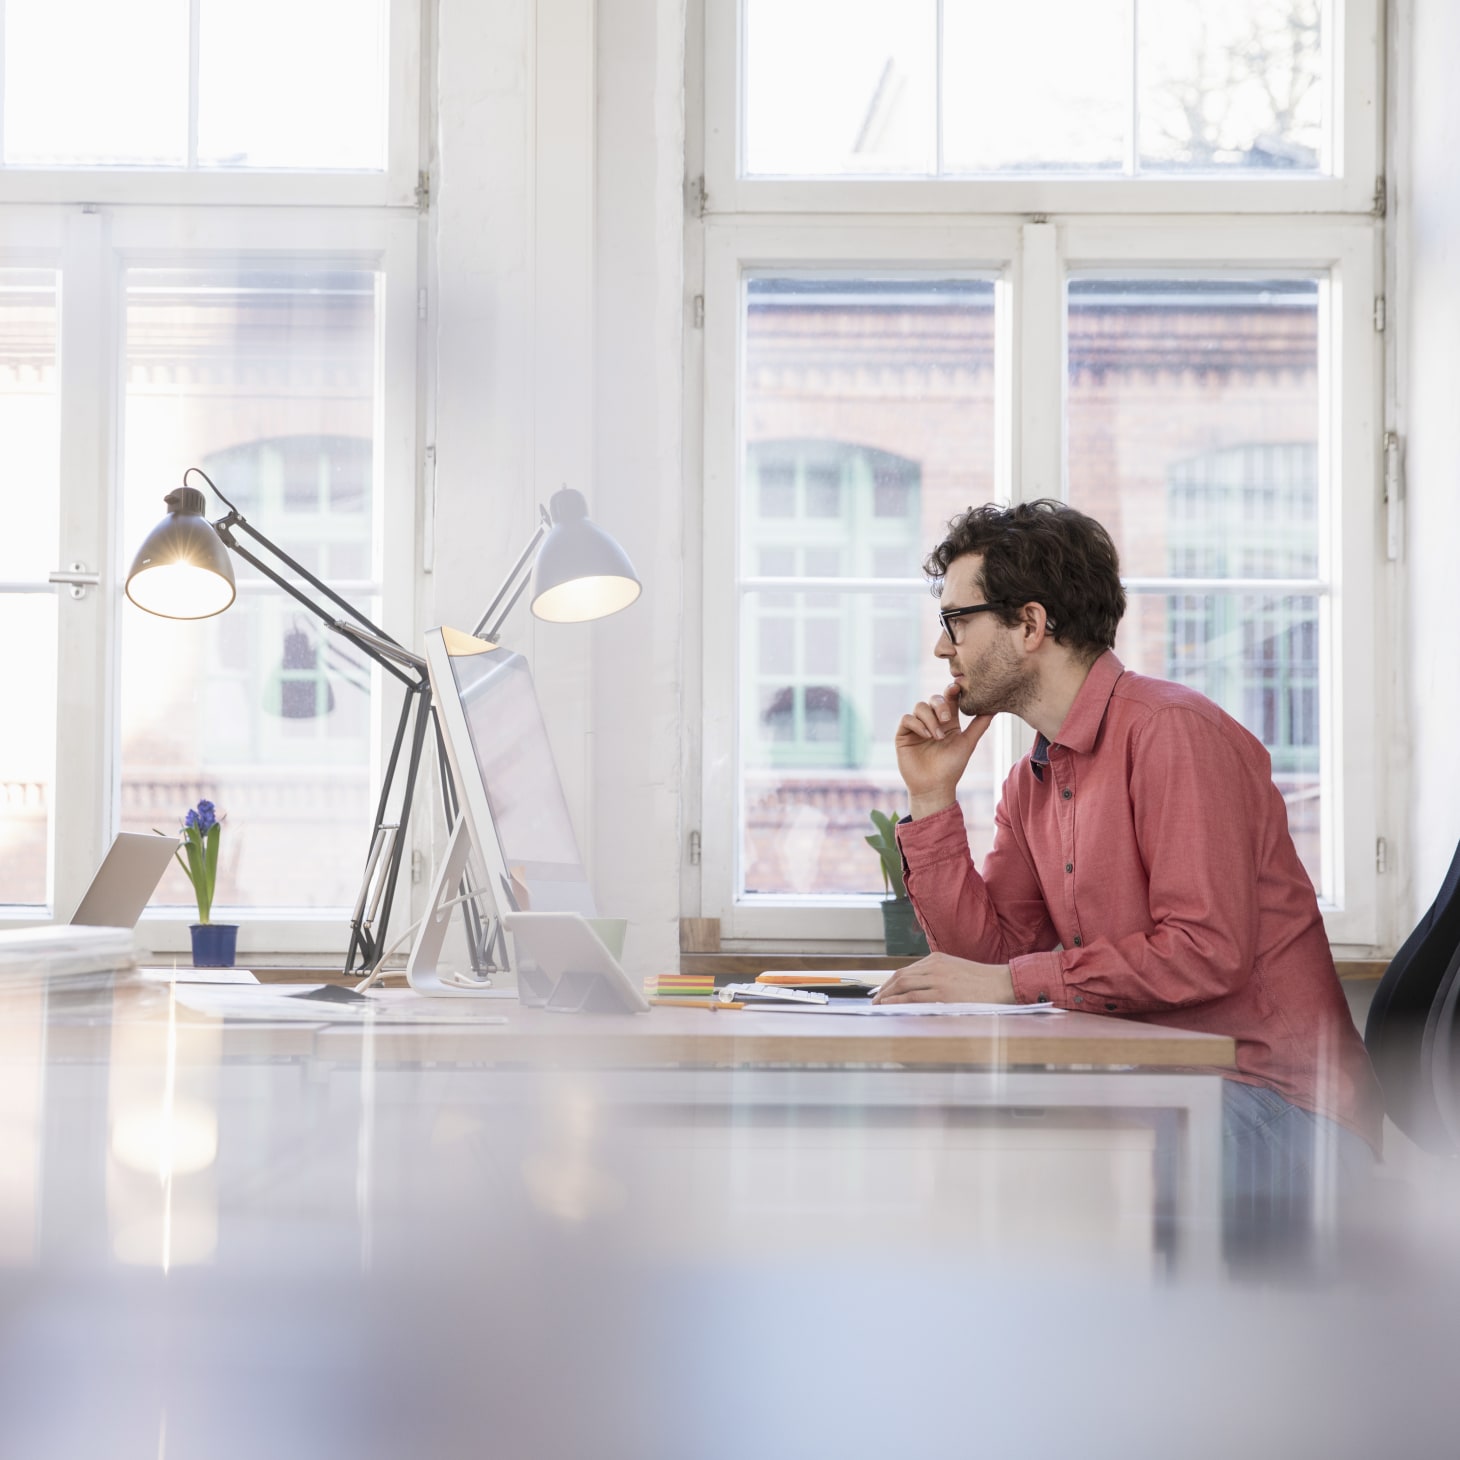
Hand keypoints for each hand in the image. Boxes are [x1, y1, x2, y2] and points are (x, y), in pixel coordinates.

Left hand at [871, 953, 1015, 1004]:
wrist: (1004, 984)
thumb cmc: (983, 982)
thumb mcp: (956, 971)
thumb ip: (938, 977)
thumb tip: (918, 991)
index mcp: (937, 959)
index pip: (906, 970)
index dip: (890, 982)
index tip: (881, 991)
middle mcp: (935, 966)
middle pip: (900, 976)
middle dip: (884, 989)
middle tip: (874, 999)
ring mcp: (939, 979)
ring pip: (903, 985)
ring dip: (887, 995)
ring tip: (878, 1005)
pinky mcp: (944, 993)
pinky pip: (913, 996)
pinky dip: (898, 1001)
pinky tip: (889, 1006)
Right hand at [895, 682, 993, 814]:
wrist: (934, 787)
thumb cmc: (952, 767)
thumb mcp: (968, 743)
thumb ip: (979, 725)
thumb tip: (994, 708)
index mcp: (948, 721)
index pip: (949, 699)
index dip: (952, 691)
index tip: (956, 687)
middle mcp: (932, 721)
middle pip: (933, 699)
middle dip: (940, 705)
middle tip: (947, 719)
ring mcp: (917, 727)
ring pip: (920, 707)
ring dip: (930, 719)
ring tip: (937, 737)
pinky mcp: (904, 735)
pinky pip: (907, 719)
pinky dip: (917, 724)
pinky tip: (926, 736)